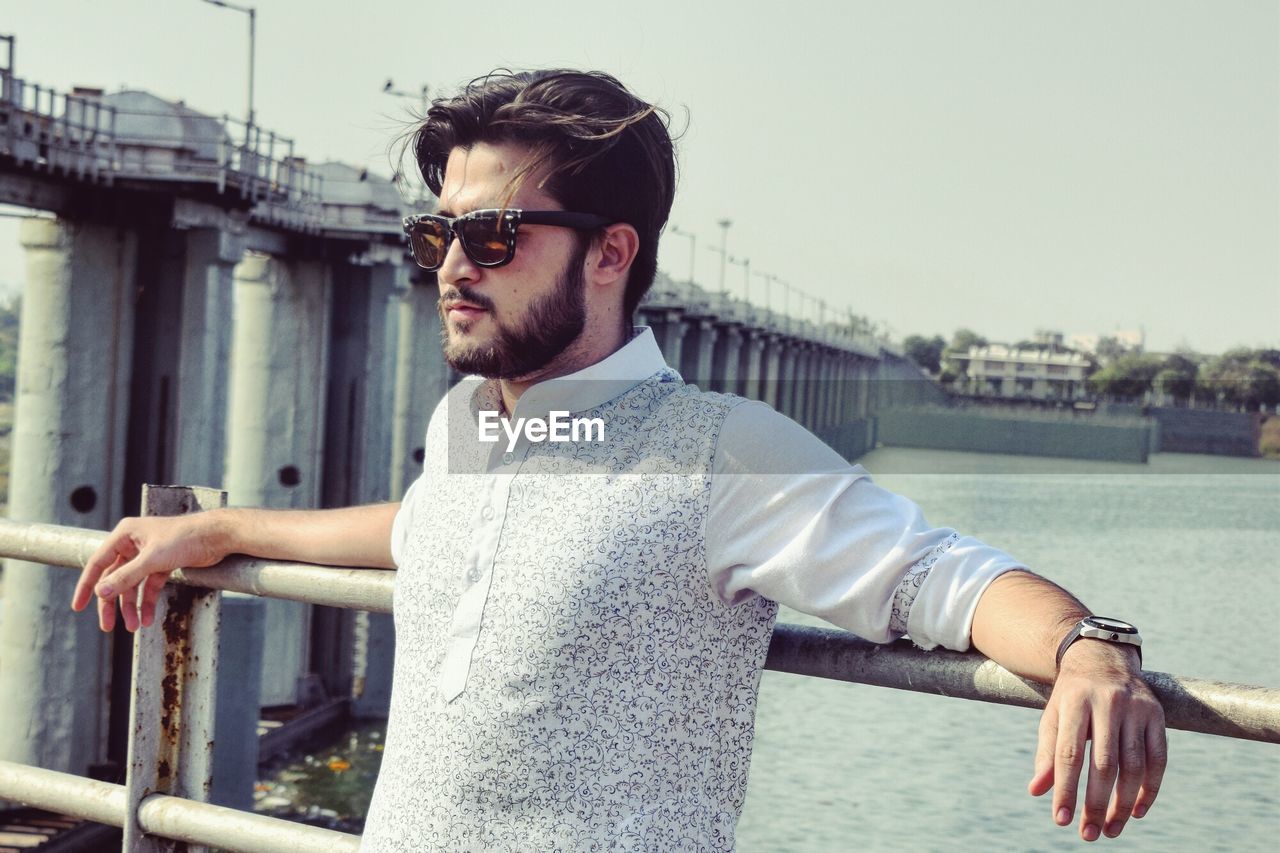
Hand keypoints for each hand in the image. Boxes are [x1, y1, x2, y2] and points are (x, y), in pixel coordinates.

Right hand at [70, 511, 230, 632]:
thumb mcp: (152, 560)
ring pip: (132, 585)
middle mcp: (134, 543)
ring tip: (134, 627)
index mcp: (125, 535)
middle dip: (112, 603)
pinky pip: (150, 586)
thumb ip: (126, 576)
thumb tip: (101, 592)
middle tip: (109, 627)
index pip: (98, 563)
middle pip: (114, 578)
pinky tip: (147, 619)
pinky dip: (148, 602)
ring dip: (132, 606)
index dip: (87, 585)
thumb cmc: (185, 539)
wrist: (217, 536)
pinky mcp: (164, 564)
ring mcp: (148, 555)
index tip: (78, 606)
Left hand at [1028, 640, 1166, 840]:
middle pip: (1103, 764)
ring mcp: (1135, 709)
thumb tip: (1037, 792)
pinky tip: (1137, 811)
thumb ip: (1046, 753)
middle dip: (1095, 804)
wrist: (1102, 658)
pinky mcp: (1157, 715)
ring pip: (1133, 766)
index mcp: (1074, 702)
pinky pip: (1158, 760)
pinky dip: (1149, 789)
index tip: (1062, 820)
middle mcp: (1107, 704)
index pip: (1069, 754)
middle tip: (1089, 834)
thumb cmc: (1071, 697)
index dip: (1066, 790)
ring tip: (1111, 829)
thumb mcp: (1052, 717)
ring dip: (1123, 804)